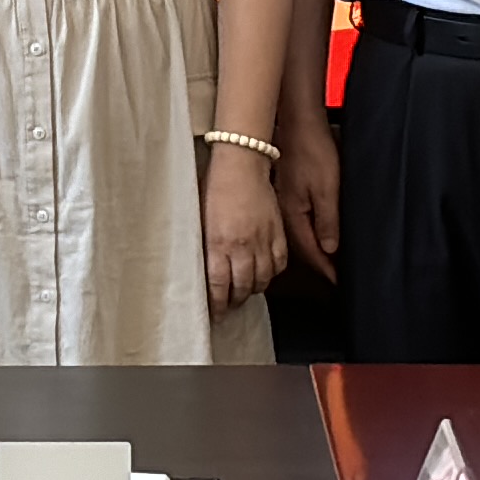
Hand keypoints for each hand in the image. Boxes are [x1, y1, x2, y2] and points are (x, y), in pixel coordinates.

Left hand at [203, 143, 287, 315]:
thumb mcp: (199, 218)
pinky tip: (265, 273)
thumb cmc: (215, 186)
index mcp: (218, 244)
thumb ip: (204, 246)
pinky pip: (279, 263)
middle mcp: (242, 247)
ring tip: (246, 291)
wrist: (241, 164)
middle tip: (230, 305)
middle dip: (235, 301)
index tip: (215, 315)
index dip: (217, 305)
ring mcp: (262, 241)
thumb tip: (203, 268)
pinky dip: (272, 273)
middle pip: (242, 287)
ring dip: (253, 289)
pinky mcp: (277, 233)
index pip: (218, 287)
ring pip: (262, 279)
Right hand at [274, 98, 341, 278]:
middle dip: (320, 264)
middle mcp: (286, 213)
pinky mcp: (287, 192)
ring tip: (330, 260)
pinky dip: (310, 232)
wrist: (298, 122)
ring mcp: (284, 202)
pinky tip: (318, 232)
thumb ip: (328, 221)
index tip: (339, 283)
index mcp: (294, 215)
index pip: (311, 252)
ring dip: (315, 249)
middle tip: (336, 277)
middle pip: (303, 247)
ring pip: (300, 235)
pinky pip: (299, 221)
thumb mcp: (327, 189)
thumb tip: (330, 248)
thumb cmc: (313, 152)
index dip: (327, 269)